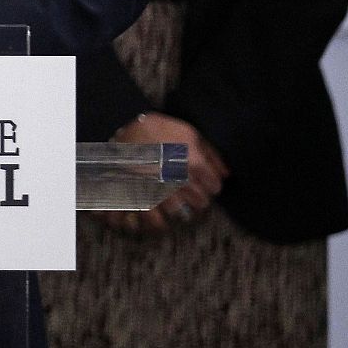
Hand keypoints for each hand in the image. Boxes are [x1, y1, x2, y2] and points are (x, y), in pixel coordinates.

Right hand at [102, 110, 228, 235]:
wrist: (121, 126)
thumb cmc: (157, 128)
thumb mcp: (188, 132)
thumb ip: (211, 153)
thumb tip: (226, 173)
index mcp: (195, 164)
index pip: (214, 186)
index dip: (210, 183)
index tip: (203, 180)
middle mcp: (181, 180)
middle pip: (201, 201)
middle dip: (198, 195)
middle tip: (189, 188)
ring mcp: (161, 190)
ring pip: (182, 213)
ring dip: (181, 207)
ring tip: (174, 200)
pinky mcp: (142, 196)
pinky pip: (156, 220)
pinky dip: (159, 220)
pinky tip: (160, 213)